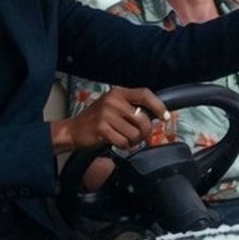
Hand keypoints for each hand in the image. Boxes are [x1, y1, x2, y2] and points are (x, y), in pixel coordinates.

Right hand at [51, 86, 166, 152]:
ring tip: (124, 139)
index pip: (145, 94)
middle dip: (145, 132)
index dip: (158, 105)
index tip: (164, 116)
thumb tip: (154, 114)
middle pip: (143, 119)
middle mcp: (112, 101)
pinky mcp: (102, 129)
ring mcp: (106, 115)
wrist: (73, 130)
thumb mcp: (112, 107)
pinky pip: (124, 142)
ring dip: (133, 141)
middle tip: (139, 136)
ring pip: (135, 133)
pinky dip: (124, 146)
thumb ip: (130, 107)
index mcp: (117, 93)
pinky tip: (117, 143)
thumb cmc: (96, 120)